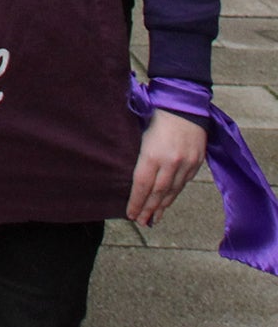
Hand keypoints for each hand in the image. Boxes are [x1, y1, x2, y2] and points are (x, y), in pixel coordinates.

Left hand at [127, 107, 205, 224]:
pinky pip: (184, 183)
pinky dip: (174, 194)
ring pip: (172, 191)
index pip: (142, 185)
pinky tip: (168, 202)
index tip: (130, 215)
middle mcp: (170, 162)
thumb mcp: (140, 133)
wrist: (184, 105)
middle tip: (141, 222)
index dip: (136, 202)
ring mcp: (186, 163)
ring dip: (162, 206)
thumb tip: (129, 176)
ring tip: (154, 218)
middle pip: (158, 193)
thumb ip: (138, 155)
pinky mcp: (196, 162)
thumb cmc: (154, 114)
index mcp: (152, 154)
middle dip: (149, 209)